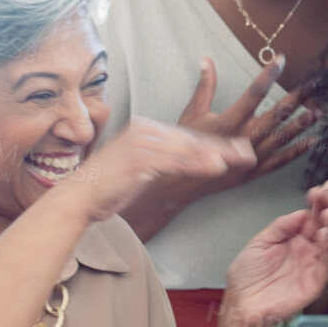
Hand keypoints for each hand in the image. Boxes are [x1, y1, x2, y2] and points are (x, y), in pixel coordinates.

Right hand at [54, 117, 254, 223]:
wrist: (78, 197)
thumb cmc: (109, 186)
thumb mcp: (139, 167)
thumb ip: (161, 159)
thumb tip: (188, 160)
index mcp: (144, 129)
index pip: (186, 135)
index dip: (215, 142)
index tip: (240, 147)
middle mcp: (143, 130)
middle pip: (191, 138)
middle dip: (222, 146)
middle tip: (249, 152)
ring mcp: (139, 143)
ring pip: (186, 148)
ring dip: (216, 154)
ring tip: (240, 159)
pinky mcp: (137, 159)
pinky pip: (174, 161)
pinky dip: (198, 164)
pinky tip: (216, 167)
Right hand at [159, 56, 318, 205]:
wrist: (184, 182)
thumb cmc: (189, 145)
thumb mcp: (193, 112)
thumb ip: (205, 86)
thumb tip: (207, 60)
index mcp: (229, 121)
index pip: (254, 92)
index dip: (269, 74)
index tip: (281, 60)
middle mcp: (244, 138)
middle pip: (276, 114)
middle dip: (296, 98)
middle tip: (313, 85)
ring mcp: (252, 156)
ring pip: (283, 137)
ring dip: (302, 123)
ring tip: (318, 111)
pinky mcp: (255, 171)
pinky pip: (281, 160)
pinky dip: (298, 151)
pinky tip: (313, 140)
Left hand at [222, 182, 327, 326]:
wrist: (243, 305)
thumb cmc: (246, 277)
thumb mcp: (259, 244)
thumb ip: (280, 227)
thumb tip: (301, 212)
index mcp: (292, 239)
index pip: (310, 218)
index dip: (316, 205)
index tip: (320, 192)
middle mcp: (306, 249)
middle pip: (323, 227)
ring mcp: (313, 263)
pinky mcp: (317, 279)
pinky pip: (327, 260)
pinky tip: (326, 233)